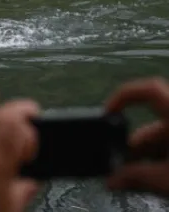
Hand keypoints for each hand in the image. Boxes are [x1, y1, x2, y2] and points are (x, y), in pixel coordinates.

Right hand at [106, 77, 168, 195]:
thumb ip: (135, 177)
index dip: (124, 96)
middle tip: (120, 169)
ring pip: (162, 140)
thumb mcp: (166, 178)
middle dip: (132, 149)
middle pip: (151, 126)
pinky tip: (155, 178)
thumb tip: (111, 180)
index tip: (107, 113)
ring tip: (136, 179)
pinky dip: (161, 161)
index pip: (149, 90)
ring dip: (146, 159)